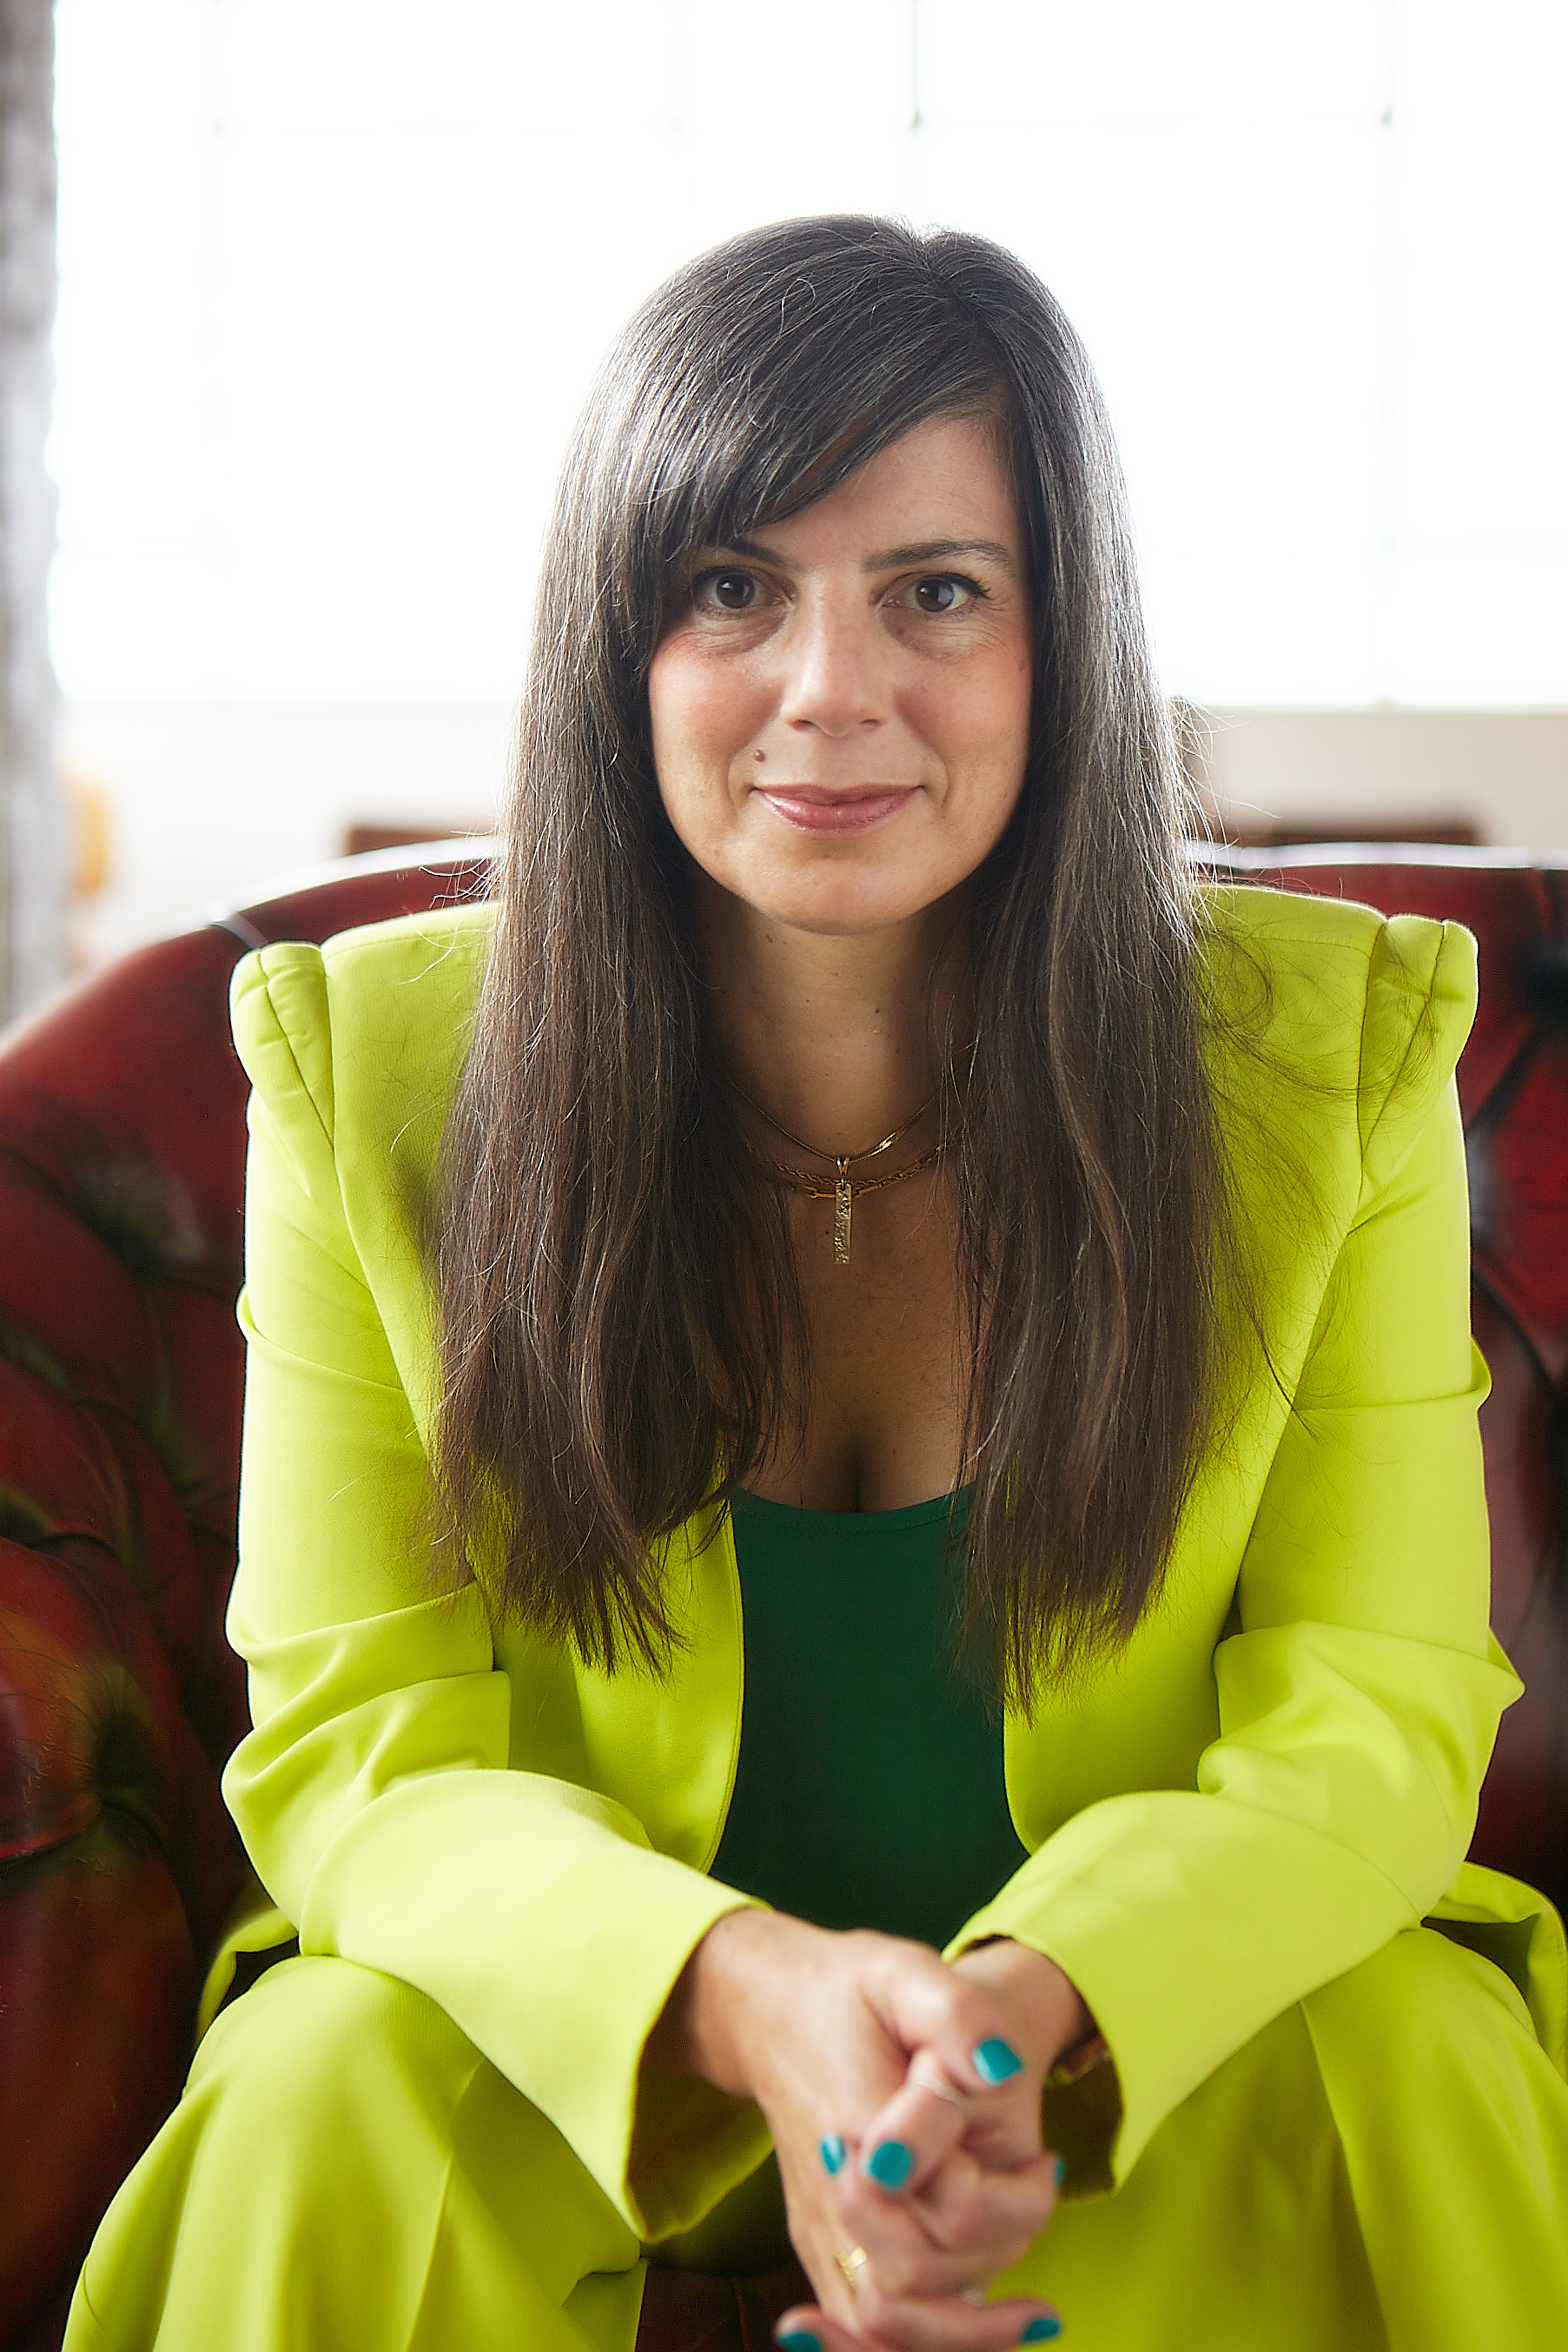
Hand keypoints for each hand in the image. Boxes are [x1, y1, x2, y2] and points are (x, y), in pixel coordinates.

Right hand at [648, 1913, 1089, 2348]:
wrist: (770, 2013)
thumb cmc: (851, 1991)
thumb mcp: (911, 1972)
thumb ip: (958, 2017)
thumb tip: (1002, 2070)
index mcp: (859, 2120)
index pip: (950, 2204)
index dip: (1014, 2197)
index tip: (1044, 2161)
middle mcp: (832, 2188)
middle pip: (916, 2279)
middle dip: (996, 2260)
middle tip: (1036, 2208)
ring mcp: (818, 2225)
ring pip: (882, 2325)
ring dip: (961, 2333)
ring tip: (1027, 2317)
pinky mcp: (817, 2245)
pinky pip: (857, 2327)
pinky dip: (911, 2346)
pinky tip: (967, 2329)